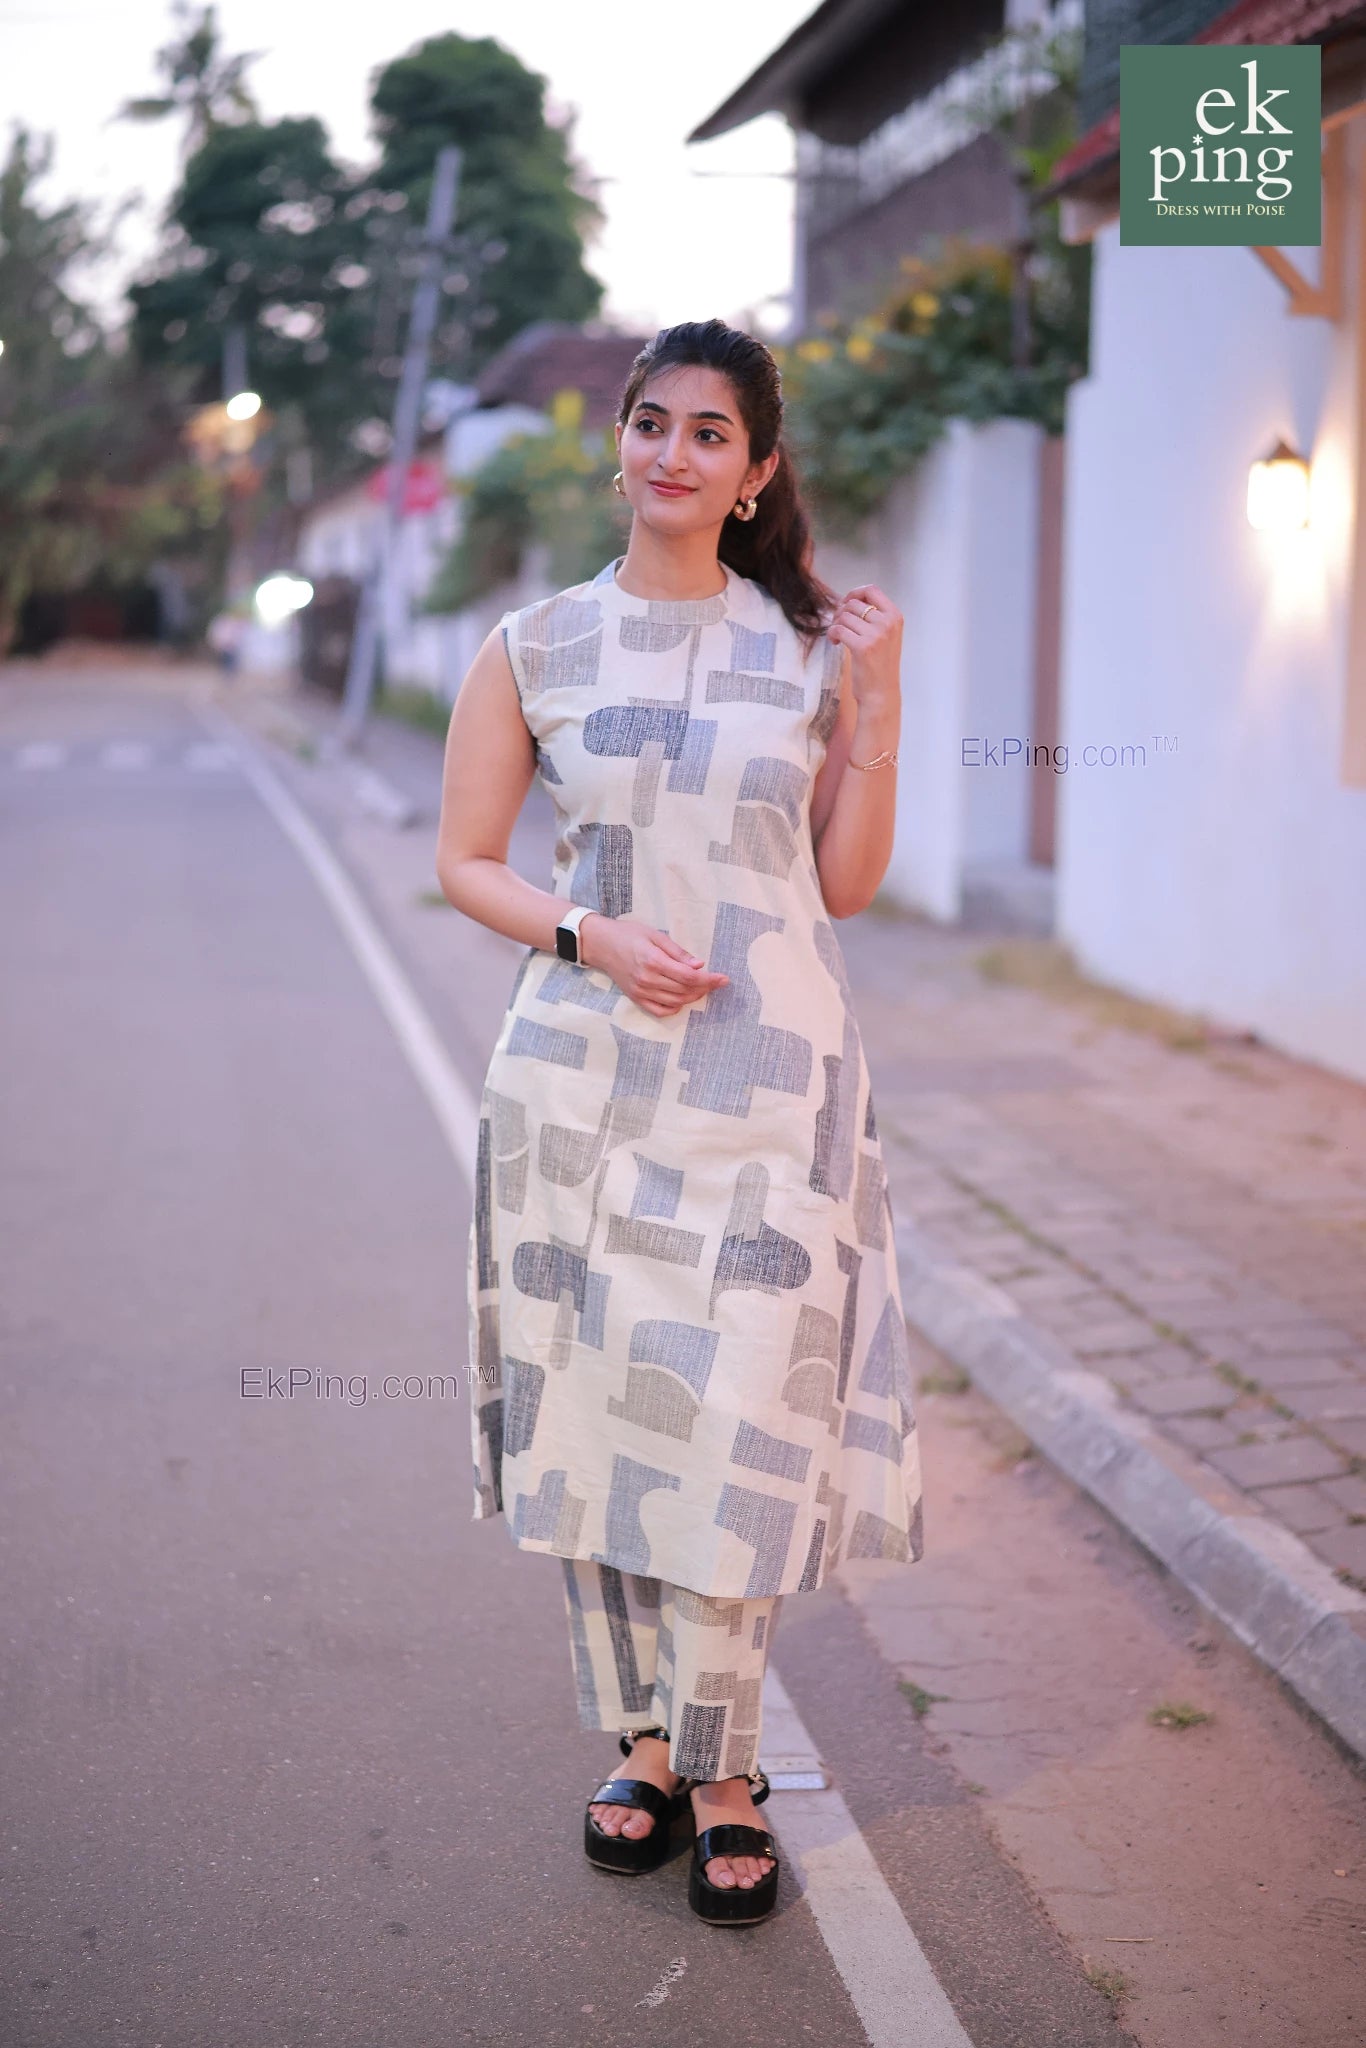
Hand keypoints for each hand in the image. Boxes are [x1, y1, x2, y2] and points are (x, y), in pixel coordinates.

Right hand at [582, 915, 727, 1017]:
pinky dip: (675, 1008)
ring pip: (675, 1002)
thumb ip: (678, 952)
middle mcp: (648, 980)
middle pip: (685, 991)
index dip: (709, 980)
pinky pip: (660, 1011)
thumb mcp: (655, 935)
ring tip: (701, 988)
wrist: (601, 944)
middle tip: (715, 981)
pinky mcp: (636, 998)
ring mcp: (641, 991)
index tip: (724, 979)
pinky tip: (682, 999)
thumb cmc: (629, 934)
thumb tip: (699, 966)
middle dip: (705, 988)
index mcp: (654, 961)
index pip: (689, 977)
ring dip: (692, 997)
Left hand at [826, 584, 902, 709]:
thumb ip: (874, 616)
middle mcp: (888, 623)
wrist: (881, 693)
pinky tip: (835, 643)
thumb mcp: (886, 635)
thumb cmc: (880, 665)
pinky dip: (832, 634)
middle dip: (840, 612)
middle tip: (838, 625)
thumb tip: (849, 600)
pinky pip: (838, 629)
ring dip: (835, 624)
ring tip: (837, 636)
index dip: (854, 593)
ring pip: (844, 616)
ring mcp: (876, 634)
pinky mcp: (863, 647)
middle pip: (854, 603)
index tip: (845, 604)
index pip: (872, 590)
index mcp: (895, 616)